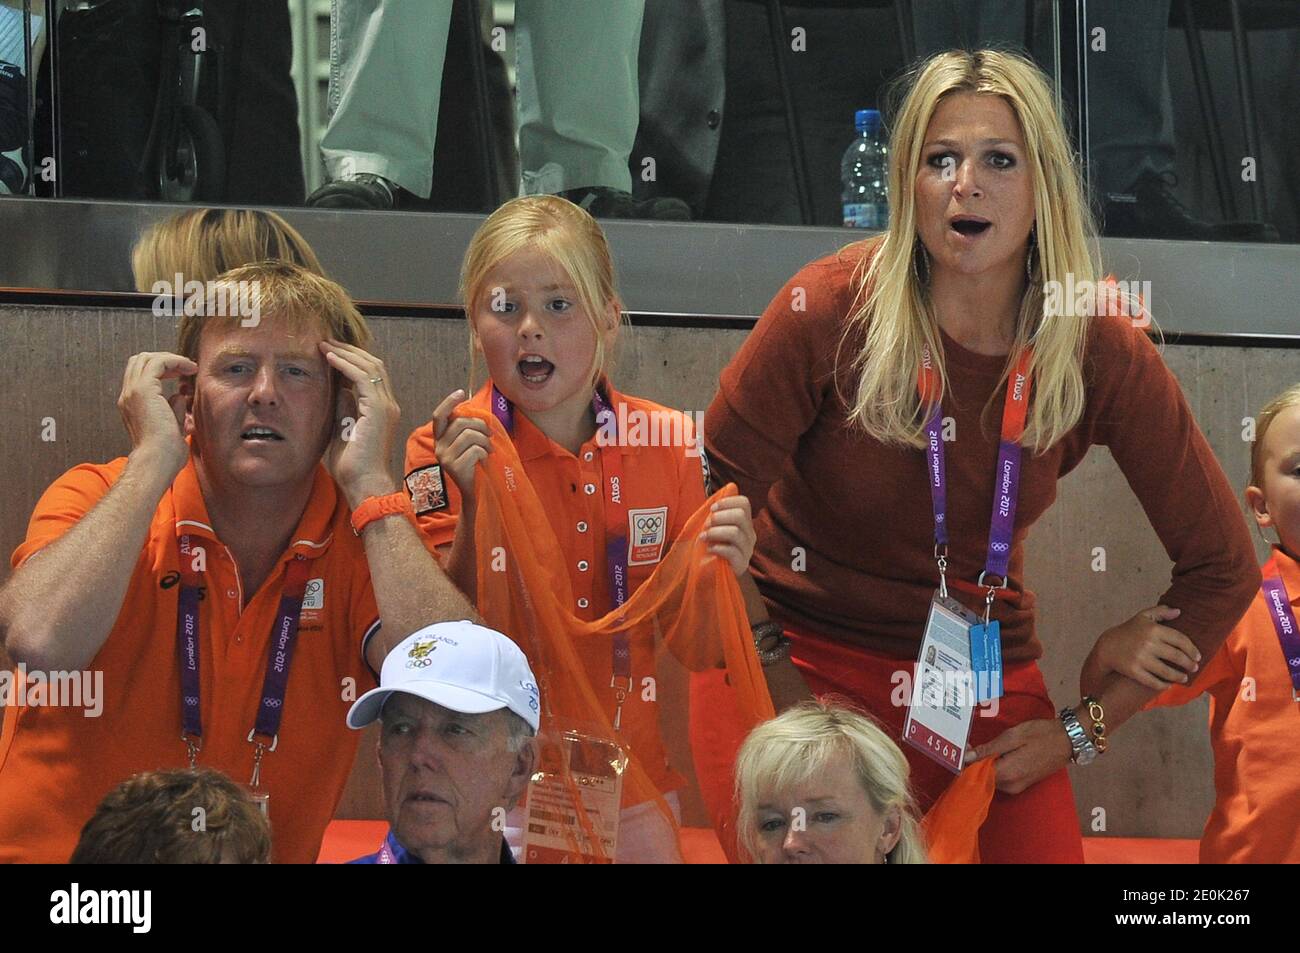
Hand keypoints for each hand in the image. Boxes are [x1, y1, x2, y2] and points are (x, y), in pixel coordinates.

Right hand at [117, 351, 195, 478]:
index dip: (162, 369)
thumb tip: (179, 396)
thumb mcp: (172, 427)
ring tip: (190, 367)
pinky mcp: (143, 390)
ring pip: (147, 358)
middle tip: (186, 367)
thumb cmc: (166, 453)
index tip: (183, 374)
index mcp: (131, 405)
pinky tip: (190, 368)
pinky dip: (175, 361)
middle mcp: (127, 395)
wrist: (157, 460)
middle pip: (140, 361)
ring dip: (171, 358)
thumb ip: (173, 410)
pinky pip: (158, 363)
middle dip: (165, 359)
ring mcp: (132, 391)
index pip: (141, 374)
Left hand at [319, 340, 399, 506]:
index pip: (370, 375)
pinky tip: (329, 358)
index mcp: (381, 410)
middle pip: (373, 365)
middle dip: (349, 350)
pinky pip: (364, 377)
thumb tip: (336, 387)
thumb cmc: (351, 467)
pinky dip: (346, 365)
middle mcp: (388, 404)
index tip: (329, 352)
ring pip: (371, 366)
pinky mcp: (379, 410)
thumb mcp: (341, 430)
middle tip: (326, 342)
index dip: (350, 360)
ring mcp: (386, 406)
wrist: (364, 484)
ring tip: (325, 345)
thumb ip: (342, 408)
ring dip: (346, 353)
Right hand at [432, 389, 490, 507]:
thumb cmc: (476, 465)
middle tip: (489, 436)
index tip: (460, 392)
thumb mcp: (469, 445)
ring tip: (489, 450)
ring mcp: (445, 457)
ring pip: (470, 435)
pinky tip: (485, 460)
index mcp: (440, 439)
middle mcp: (438, 447)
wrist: (476, 493)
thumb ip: (467, 429)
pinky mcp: (454, 467)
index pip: (439, 416)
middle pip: (461, 423)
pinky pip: (475, 450)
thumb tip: (473, 410)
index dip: (448, 402)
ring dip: (485, 441)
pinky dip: (485, 453)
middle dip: (480, 426)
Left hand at [699, 494, 754, 576]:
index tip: (712, 508)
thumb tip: (725, 490)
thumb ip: (717, 513)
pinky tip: (709, 549)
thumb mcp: (715, 528)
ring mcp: (747, 550)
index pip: (744, 503)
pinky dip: (717, 548)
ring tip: (704, 537)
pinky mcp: (741, 564)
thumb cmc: (714, 548)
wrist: (717, 575)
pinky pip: (731, 551)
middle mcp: (749, 534)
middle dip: (719, 517)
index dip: (727, 502)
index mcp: (744, 523)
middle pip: (740, 516)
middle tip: (707, 525)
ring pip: (735, 532)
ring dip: (715, 532)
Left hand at [966, 718, 1073, 794]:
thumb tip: (967, 757)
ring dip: (982, 764)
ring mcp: (1017, 787)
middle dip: (972, 762)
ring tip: (978, 746)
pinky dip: (993, 767)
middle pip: (981, 777)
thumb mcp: (1013, 736)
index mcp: (1007, 774)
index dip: (964, 762)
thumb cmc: (1041, 735)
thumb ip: (989, 749)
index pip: (975, 774)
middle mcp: (1010, 786)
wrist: (1068, 741)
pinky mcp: (1021, 784)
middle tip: (968, 743)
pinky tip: (993, 753)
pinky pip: (1000, 778)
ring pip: (990, 778)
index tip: (961, 747)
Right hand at [1094, 605, 1196, 690]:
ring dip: (1179, 676)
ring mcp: (1141, 658)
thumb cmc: (1128, 631)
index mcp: (1153, 629)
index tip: (1198, 656)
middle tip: (1194, 668)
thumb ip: (1160, 612)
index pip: (1180, 640)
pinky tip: (1169, 684)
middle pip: (1177, 656)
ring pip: (1167, 671)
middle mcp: (1148, 643)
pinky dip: (1164, 685)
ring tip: (1184, 677)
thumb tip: (1178, 611)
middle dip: (1189, 664)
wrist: (1107, 646)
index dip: (1192, 649)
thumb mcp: (1142, 617)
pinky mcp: (1134, 671)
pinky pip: (1154, 681)